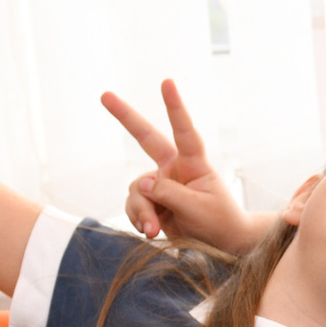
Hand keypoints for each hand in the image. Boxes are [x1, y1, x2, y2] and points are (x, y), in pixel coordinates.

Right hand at [101, 80, 262, 251]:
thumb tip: (141, 183)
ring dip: (140, 210)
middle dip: (125, 117)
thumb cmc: (218, 222)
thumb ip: (169, 194)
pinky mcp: (151, 201)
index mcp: (194, 163)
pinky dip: (138, 219)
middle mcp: (174, 168)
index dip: (175, 107)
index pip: (185, 131)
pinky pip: (133, 206)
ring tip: (152, 229)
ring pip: (136, 189)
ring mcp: (160, 184)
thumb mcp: (197, 208)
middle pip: (146, 138)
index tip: (167, 82)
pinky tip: (150, 231)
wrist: (221, 244)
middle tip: (104, 95)